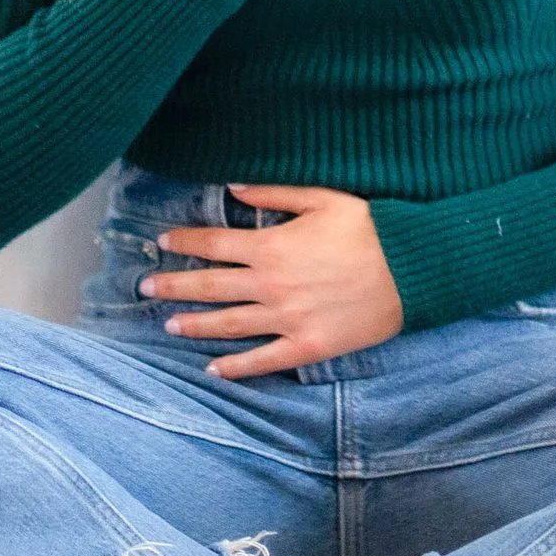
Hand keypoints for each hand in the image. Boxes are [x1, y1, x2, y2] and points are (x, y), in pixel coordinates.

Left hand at [141, 183, 404, 379]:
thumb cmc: (370, 228)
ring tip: (168, 324)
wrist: (412, 268)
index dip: (185, 241)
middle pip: (210, 286)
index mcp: (271, 246)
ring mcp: (287, 319)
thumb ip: (274, 193)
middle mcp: (271, 285)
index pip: (214, 243)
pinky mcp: (308, 345)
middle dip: (174, 284)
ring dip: (194, 324)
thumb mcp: (321, 198)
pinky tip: (213, 368)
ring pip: (229, 324)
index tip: (163, 241)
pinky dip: (236, 366)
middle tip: (144, 286)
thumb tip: (233, 187)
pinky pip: (263, 360)